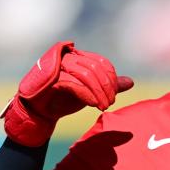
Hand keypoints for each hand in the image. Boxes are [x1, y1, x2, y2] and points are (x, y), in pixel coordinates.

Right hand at [1, 41, 133, 146]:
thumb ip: (108, 86)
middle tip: (110, 103)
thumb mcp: (91, 92)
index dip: (111, 78)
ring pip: (87, 74)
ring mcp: (58, 66)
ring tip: (104, 106)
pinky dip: (87, 95)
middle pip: (96, 68)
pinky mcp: (52, 78)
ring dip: (99, 92)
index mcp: (78, 57)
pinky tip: (94, 104)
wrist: (39, 113)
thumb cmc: (64, 100)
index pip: (102, 63)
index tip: (114, 95)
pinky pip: (75, 84)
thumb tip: (130, 82)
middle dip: (107, 87)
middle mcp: (68, 57)